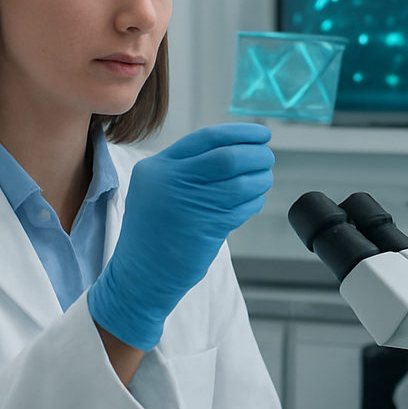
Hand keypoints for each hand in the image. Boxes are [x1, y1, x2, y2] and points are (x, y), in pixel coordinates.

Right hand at [87, 124, 272, 349]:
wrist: (140, 275)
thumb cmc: (154, 232)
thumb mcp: (156, 189)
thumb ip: (187, 169)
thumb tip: (237, 150)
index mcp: (157, 167)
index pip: (207, 138)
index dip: (240, 133)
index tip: (261, 134)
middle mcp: (171, 182)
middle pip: (228, 157)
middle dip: (256, 154)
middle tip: (267, 157)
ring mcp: (188, 205)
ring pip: (240, 183)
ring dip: (260, 179)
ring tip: (263, 180)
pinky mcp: (204, 229)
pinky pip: (241, 208)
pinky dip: (254, 202)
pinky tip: (254, 201)